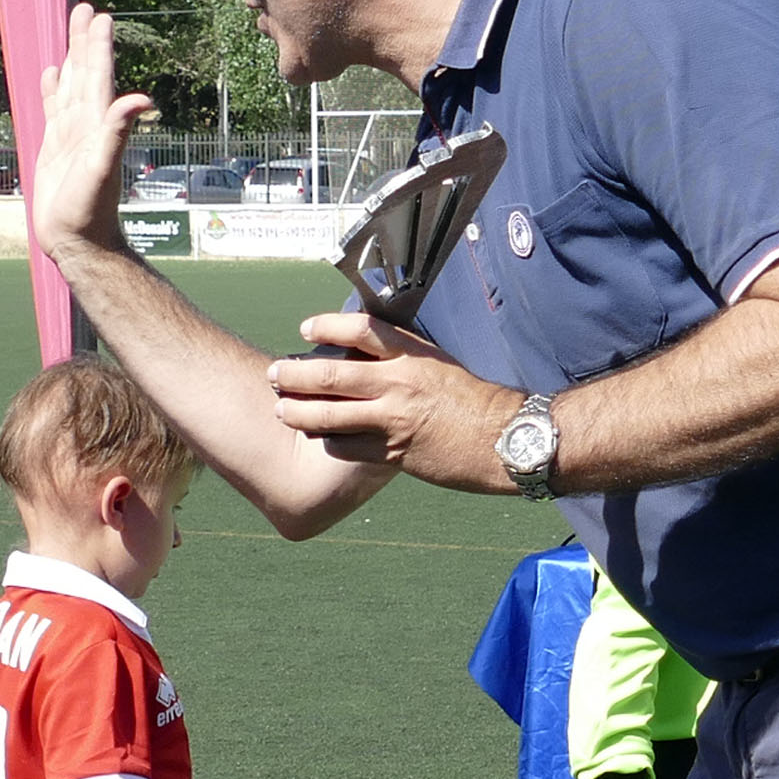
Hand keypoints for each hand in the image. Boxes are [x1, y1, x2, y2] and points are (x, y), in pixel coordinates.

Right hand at [29, 4, 155, 263]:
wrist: (78, 240)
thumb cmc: (90, 210)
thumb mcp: (102, 167)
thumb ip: (118, 131)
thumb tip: (141, 98)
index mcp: (98, 123)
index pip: (99, 76)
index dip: (98, 46)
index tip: (100, 15)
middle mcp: (87, 124)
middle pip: (85, 73)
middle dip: (84, 41)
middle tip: (85, 8)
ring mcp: (71, 135)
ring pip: (70, 86)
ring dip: (71, 58)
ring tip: (71, 29)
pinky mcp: (55, 148)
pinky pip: (54, 110)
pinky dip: (53, 90)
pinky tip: (51, 73)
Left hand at [270, 316, 526, 489]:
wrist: (503, 438)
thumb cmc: (474, 400)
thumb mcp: (439, 364)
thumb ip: (403, 357)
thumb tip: (367, 352)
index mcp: (411, 355)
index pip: (358, 330)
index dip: (325, 326)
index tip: (305, 329)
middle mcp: (397, 383)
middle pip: (329, 375)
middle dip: (293, 375)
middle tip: (275, 374)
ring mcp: (392, 420)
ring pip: (327, 416)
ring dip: (297, 412)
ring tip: (282, 410)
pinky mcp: (392, 452)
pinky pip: (345, 447)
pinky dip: (327, 441)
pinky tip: (321, 438)